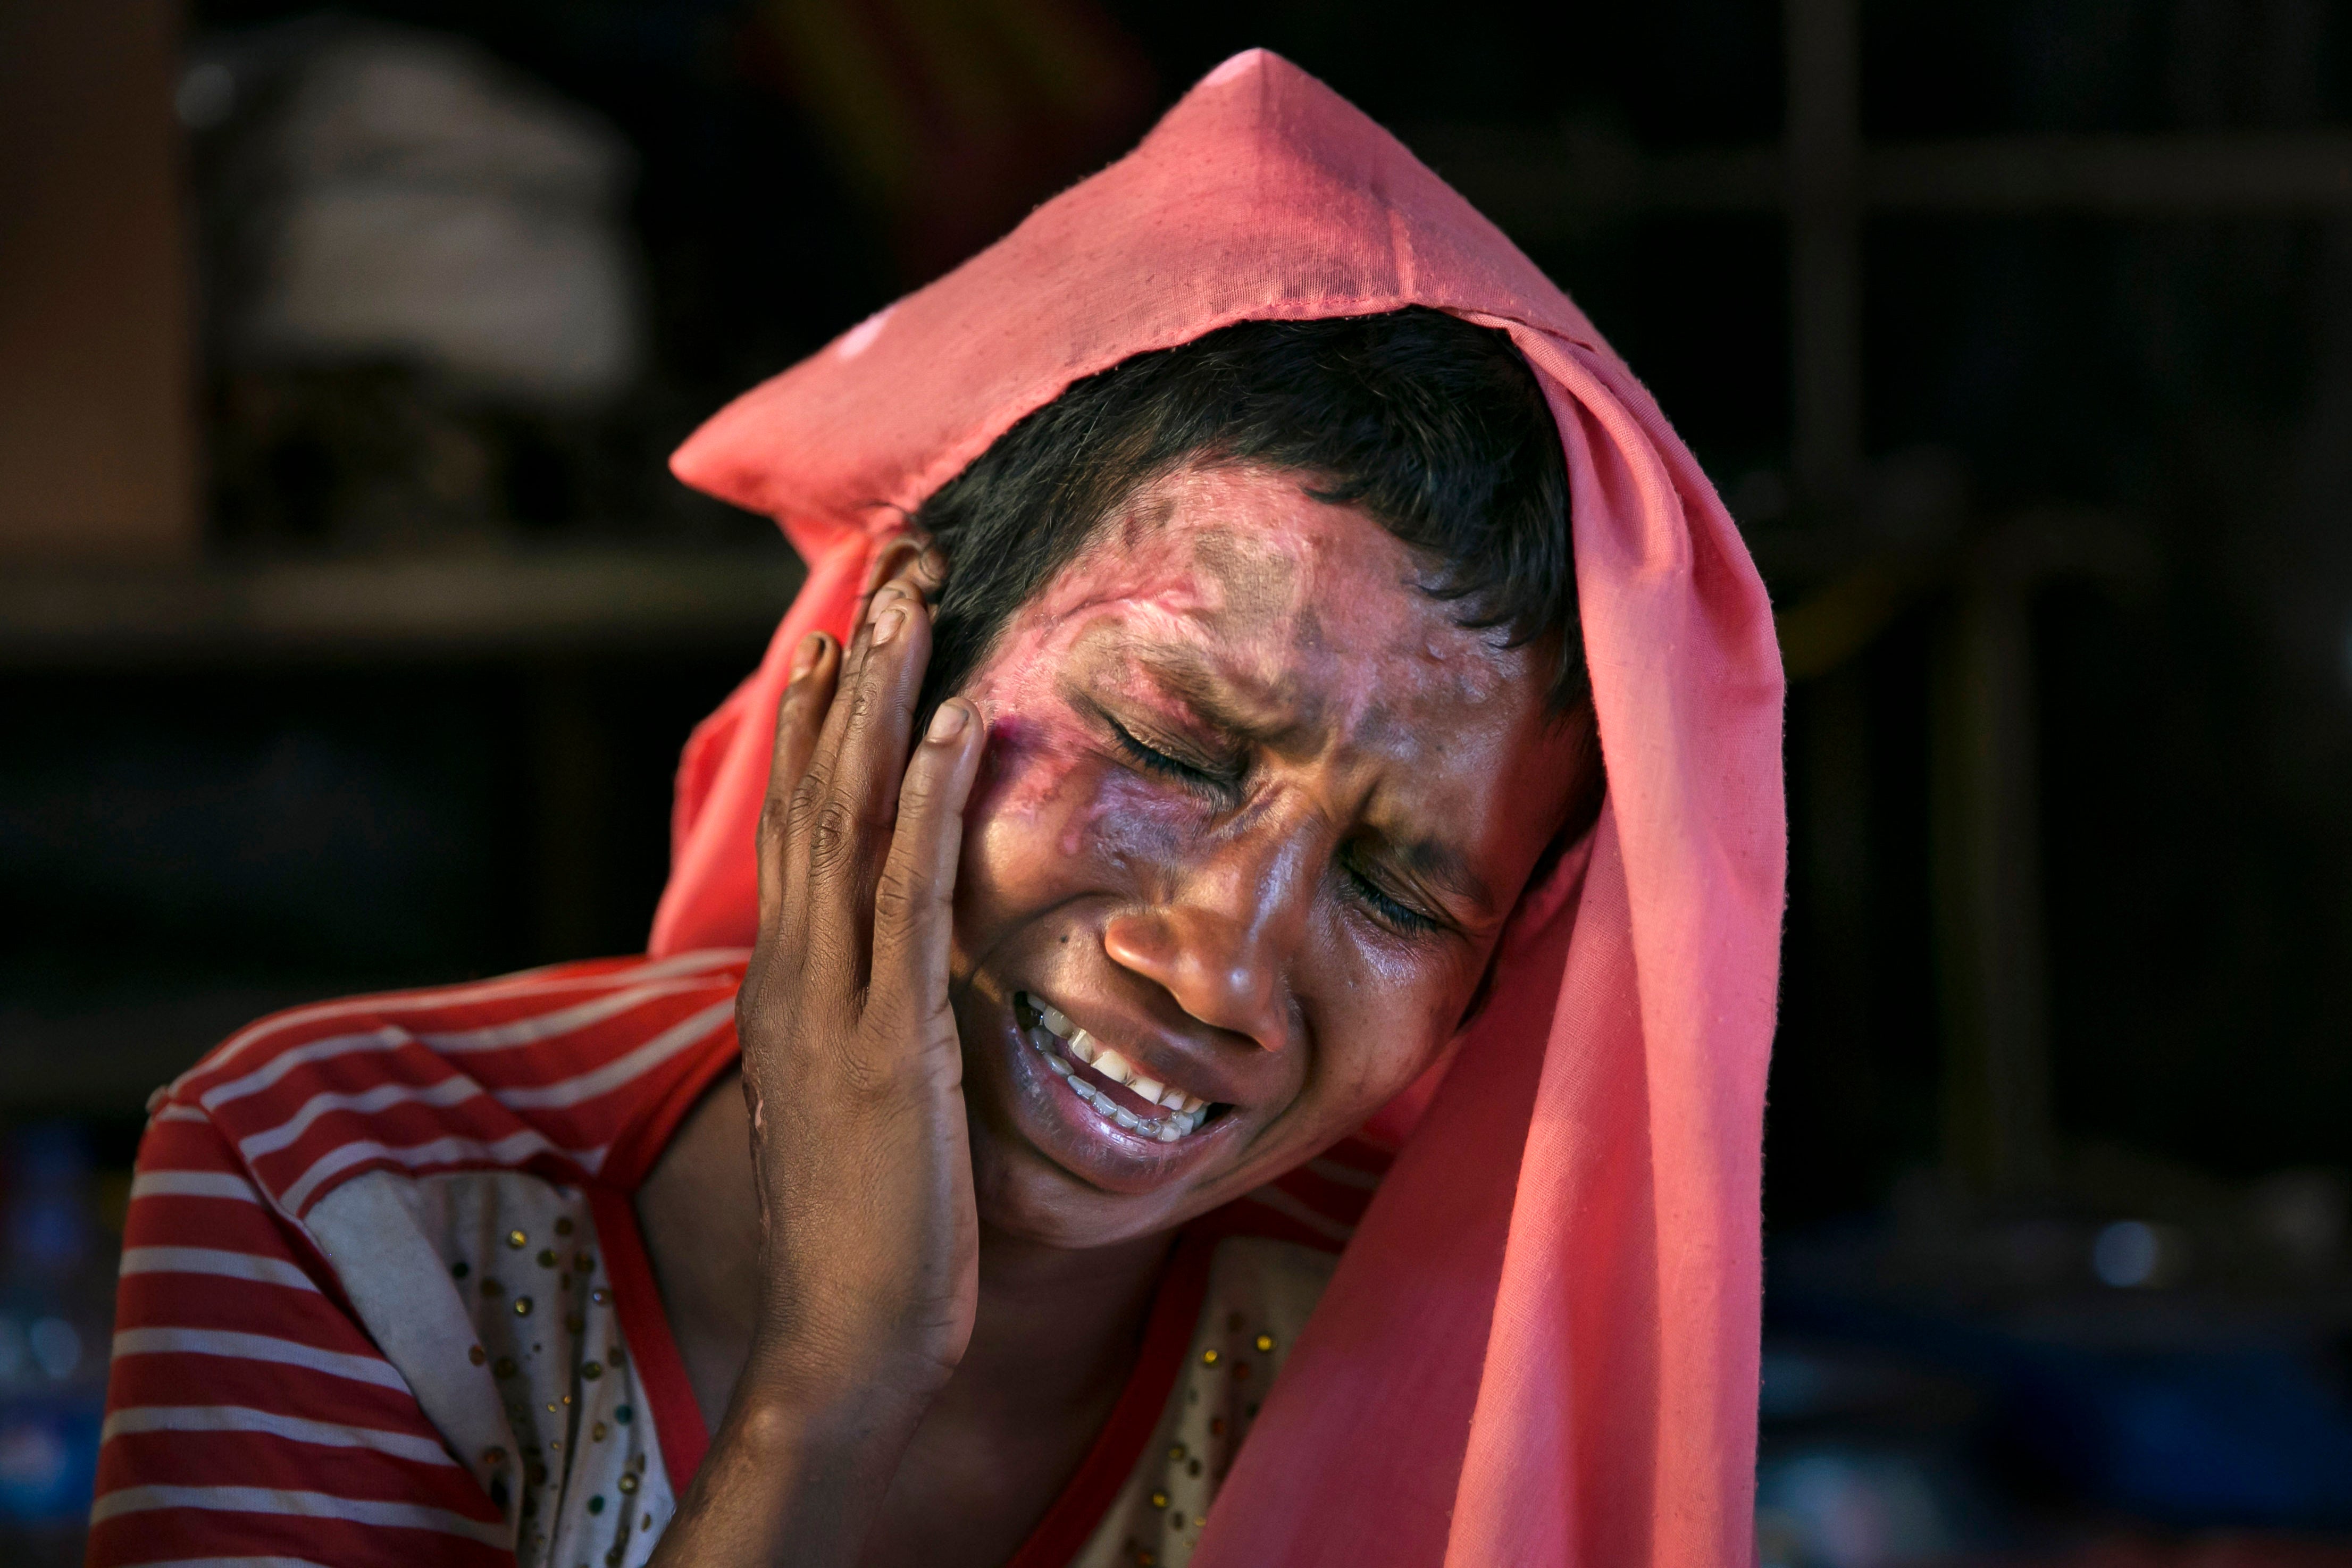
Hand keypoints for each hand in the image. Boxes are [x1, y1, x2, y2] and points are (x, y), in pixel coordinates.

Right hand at [733, 536, 984, 1411]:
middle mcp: (793, 972)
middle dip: (855, 670)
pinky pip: (908, 897)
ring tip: (914, 596)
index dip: (824, 720)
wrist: (844, 1340)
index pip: (801, 823)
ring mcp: (833, 1002)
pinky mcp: (889, 1041)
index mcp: (786, 983)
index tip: (850, 630)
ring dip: (884, 699)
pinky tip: (951, 725)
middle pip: (817, 789)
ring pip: (851, 817)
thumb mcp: (852, 1096)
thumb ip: (859, 1019)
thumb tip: (889, 970)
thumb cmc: (865, 1230)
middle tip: (890, 562)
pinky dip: (925, 802)